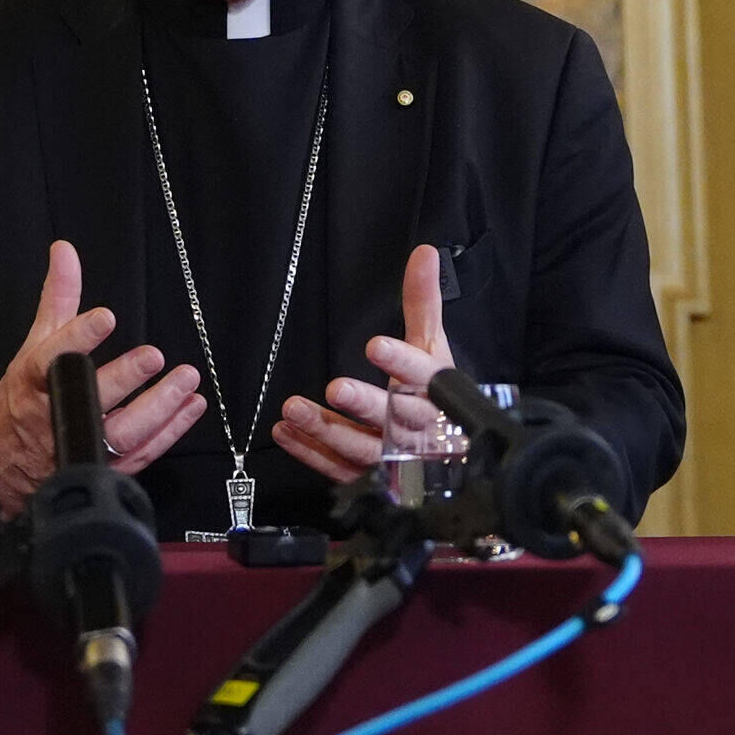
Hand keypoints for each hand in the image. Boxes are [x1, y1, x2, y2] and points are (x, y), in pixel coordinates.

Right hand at [0, 240, 204, 518]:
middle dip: (123, 379)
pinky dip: (169, 432)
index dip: (80, 337)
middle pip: (91, 399)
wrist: (2, 465)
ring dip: (158, 410)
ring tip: (187, 381)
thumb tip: (65, 250)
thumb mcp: (34, 345)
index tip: (106, 317)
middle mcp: (57, 416)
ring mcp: (81, 450)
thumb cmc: (22, 399)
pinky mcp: (103, 471)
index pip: (56, 357)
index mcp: (36, 381)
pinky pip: (140, 454)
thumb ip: (58, 298)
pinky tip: (191, 406)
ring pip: (121, 435)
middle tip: (153, 355)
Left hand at [275, 244, 453, 485]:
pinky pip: (340, 470)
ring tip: (293, 409)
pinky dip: (311, 453)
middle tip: (337, 387)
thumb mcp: (432, 346)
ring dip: (327, 430)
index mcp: (439, 395)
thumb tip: (425, 252)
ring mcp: (395, 462)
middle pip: (395, 420)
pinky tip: (286, 431)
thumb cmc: (434, 393)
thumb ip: (423, 302)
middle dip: (365, 404)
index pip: (426, 379)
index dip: (403, 363)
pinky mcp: (371, 482)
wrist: (448, 456)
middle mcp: (420, 432)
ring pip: (363, 449)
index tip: (376, 345)